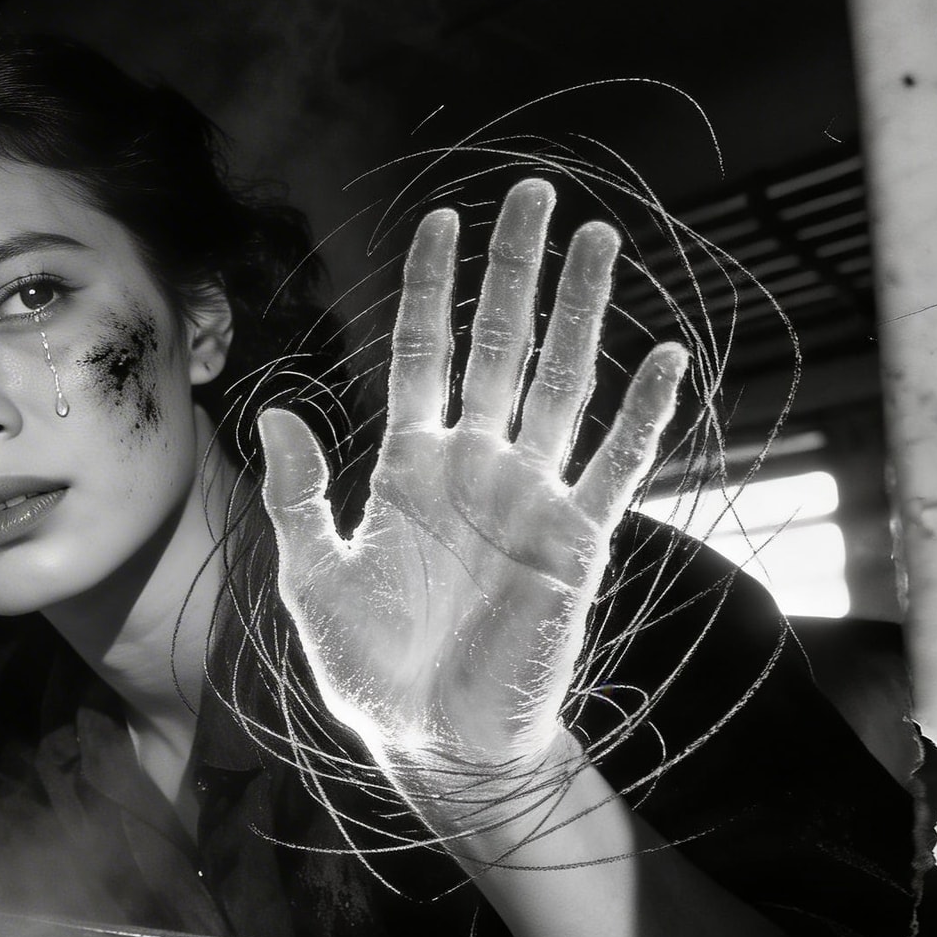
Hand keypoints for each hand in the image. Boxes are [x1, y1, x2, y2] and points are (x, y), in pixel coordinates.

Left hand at [256, 180, 686, 818]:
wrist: (437, 743)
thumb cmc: (369, 664)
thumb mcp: (312, 579)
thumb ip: (299, 496)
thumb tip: (272, 410)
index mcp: (407, 465)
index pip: (422, 353)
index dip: (432, 288)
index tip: (444, 218)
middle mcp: (473, 465)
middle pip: (498, 346)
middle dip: (514, 272)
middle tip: (535, 194)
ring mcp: (529, 496)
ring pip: (560, 385)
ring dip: (580, 314)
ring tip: (598, 239)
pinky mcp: (576, 541)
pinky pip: (616, 466)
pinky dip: (642, 415)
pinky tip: (665, 356)